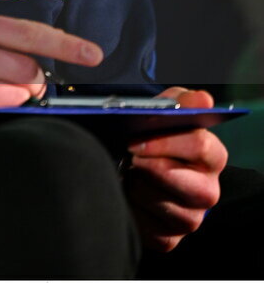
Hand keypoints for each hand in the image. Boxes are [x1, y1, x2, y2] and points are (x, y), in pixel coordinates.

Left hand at [123, 87, 227, 251]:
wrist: (135, 164)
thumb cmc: (154, 134)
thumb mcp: (165, 110)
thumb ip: (181, 102)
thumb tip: (203, 99)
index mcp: (212, 156)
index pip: (200, 146)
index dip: (165, 142)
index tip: (135, 139)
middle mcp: (207, 191)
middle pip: (184, 182)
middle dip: (151, 167)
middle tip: (129, 155)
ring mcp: (190, 218)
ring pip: (161, 203)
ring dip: (137, 185)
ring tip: (128, 172)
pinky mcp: (169, 239)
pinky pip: (148, 227)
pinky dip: (131, 209)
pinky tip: (126, 194)